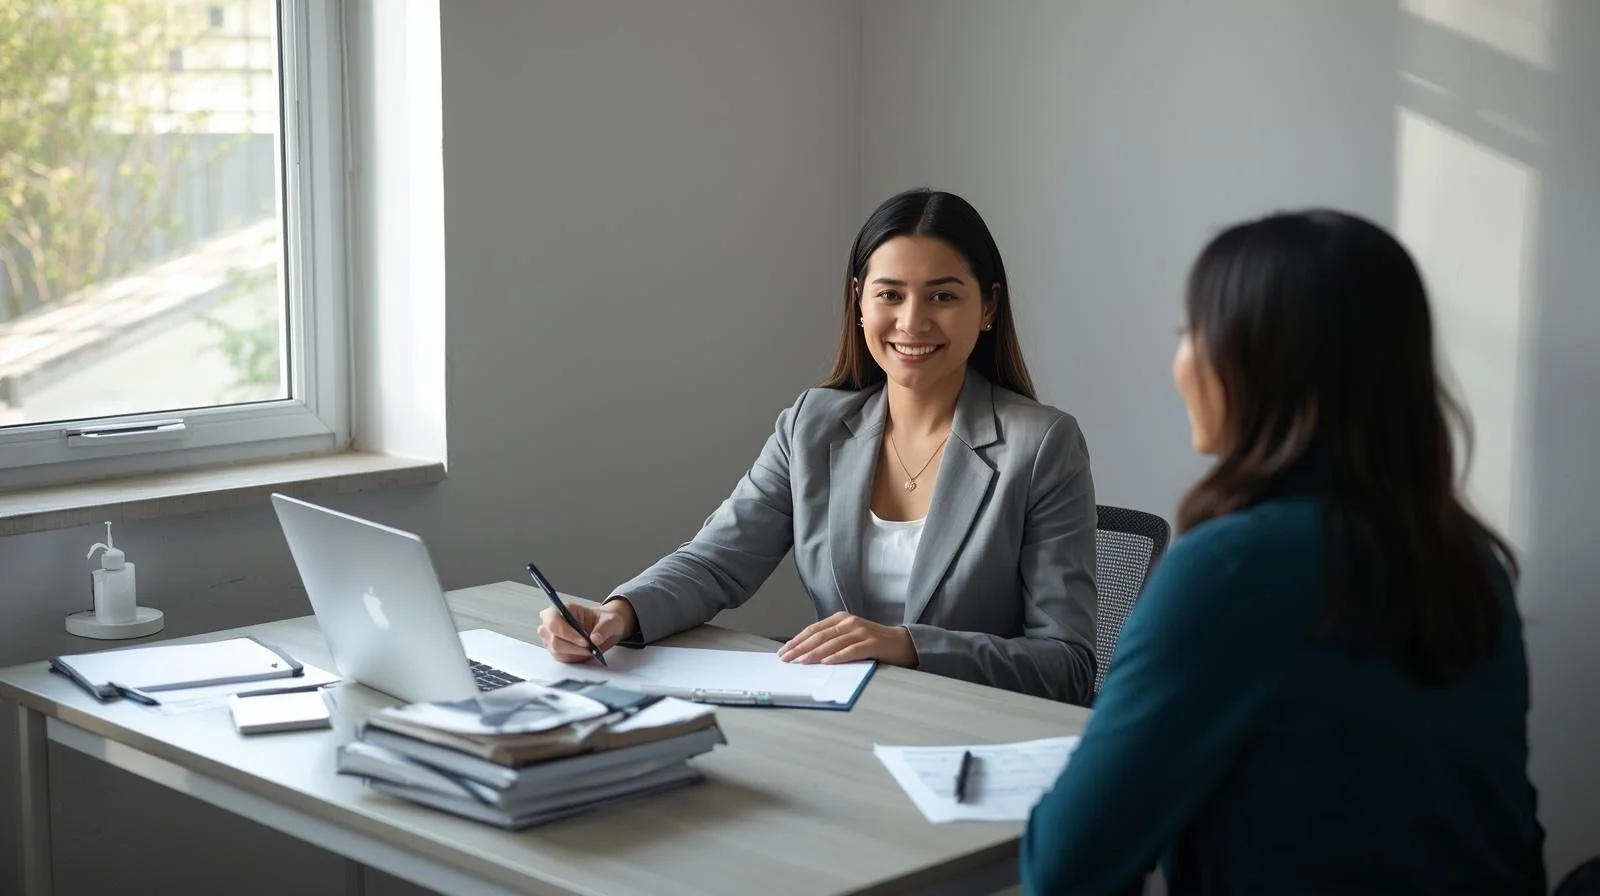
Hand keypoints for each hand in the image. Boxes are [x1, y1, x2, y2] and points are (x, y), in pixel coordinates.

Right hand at [537, 598, 637, 663]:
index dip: (567, 633)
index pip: (554, 621)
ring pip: (557, 651)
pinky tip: (585, 653)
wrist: (604, 629)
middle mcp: (552, 623)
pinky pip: (561, 658)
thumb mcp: (611, 620)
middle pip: (553, 639)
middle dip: (574, 647)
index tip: (584, 641)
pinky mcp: (555, 650)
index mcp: (562, 609)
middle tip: (590, 649)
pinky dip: (575, 658)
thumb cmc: (603, 621)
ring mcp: (551, 638)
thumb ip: (604, 628)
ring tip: (590, 650)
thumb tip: (595, 638)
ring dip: (576, 654)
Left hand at [777, 611, 917, 666]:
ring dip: (815, 653)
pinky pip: (852, 650)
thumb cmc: (871, 643)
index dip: (797, 640)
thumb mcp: (848, 637)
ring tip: (801, 661)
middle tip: (786, 658)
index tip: (783, 651)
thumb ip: (831, 641)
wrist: (902, 643)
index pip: (813, 629)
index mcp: (840, 619)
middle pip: (820, 635)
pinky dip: (838, 656)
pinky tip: (827, 662)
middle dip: (800, 648)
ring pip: (833, 642)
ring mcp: (861, 631)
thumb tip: (805, 654)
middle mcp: (849, 622)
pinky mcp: (872, 643)